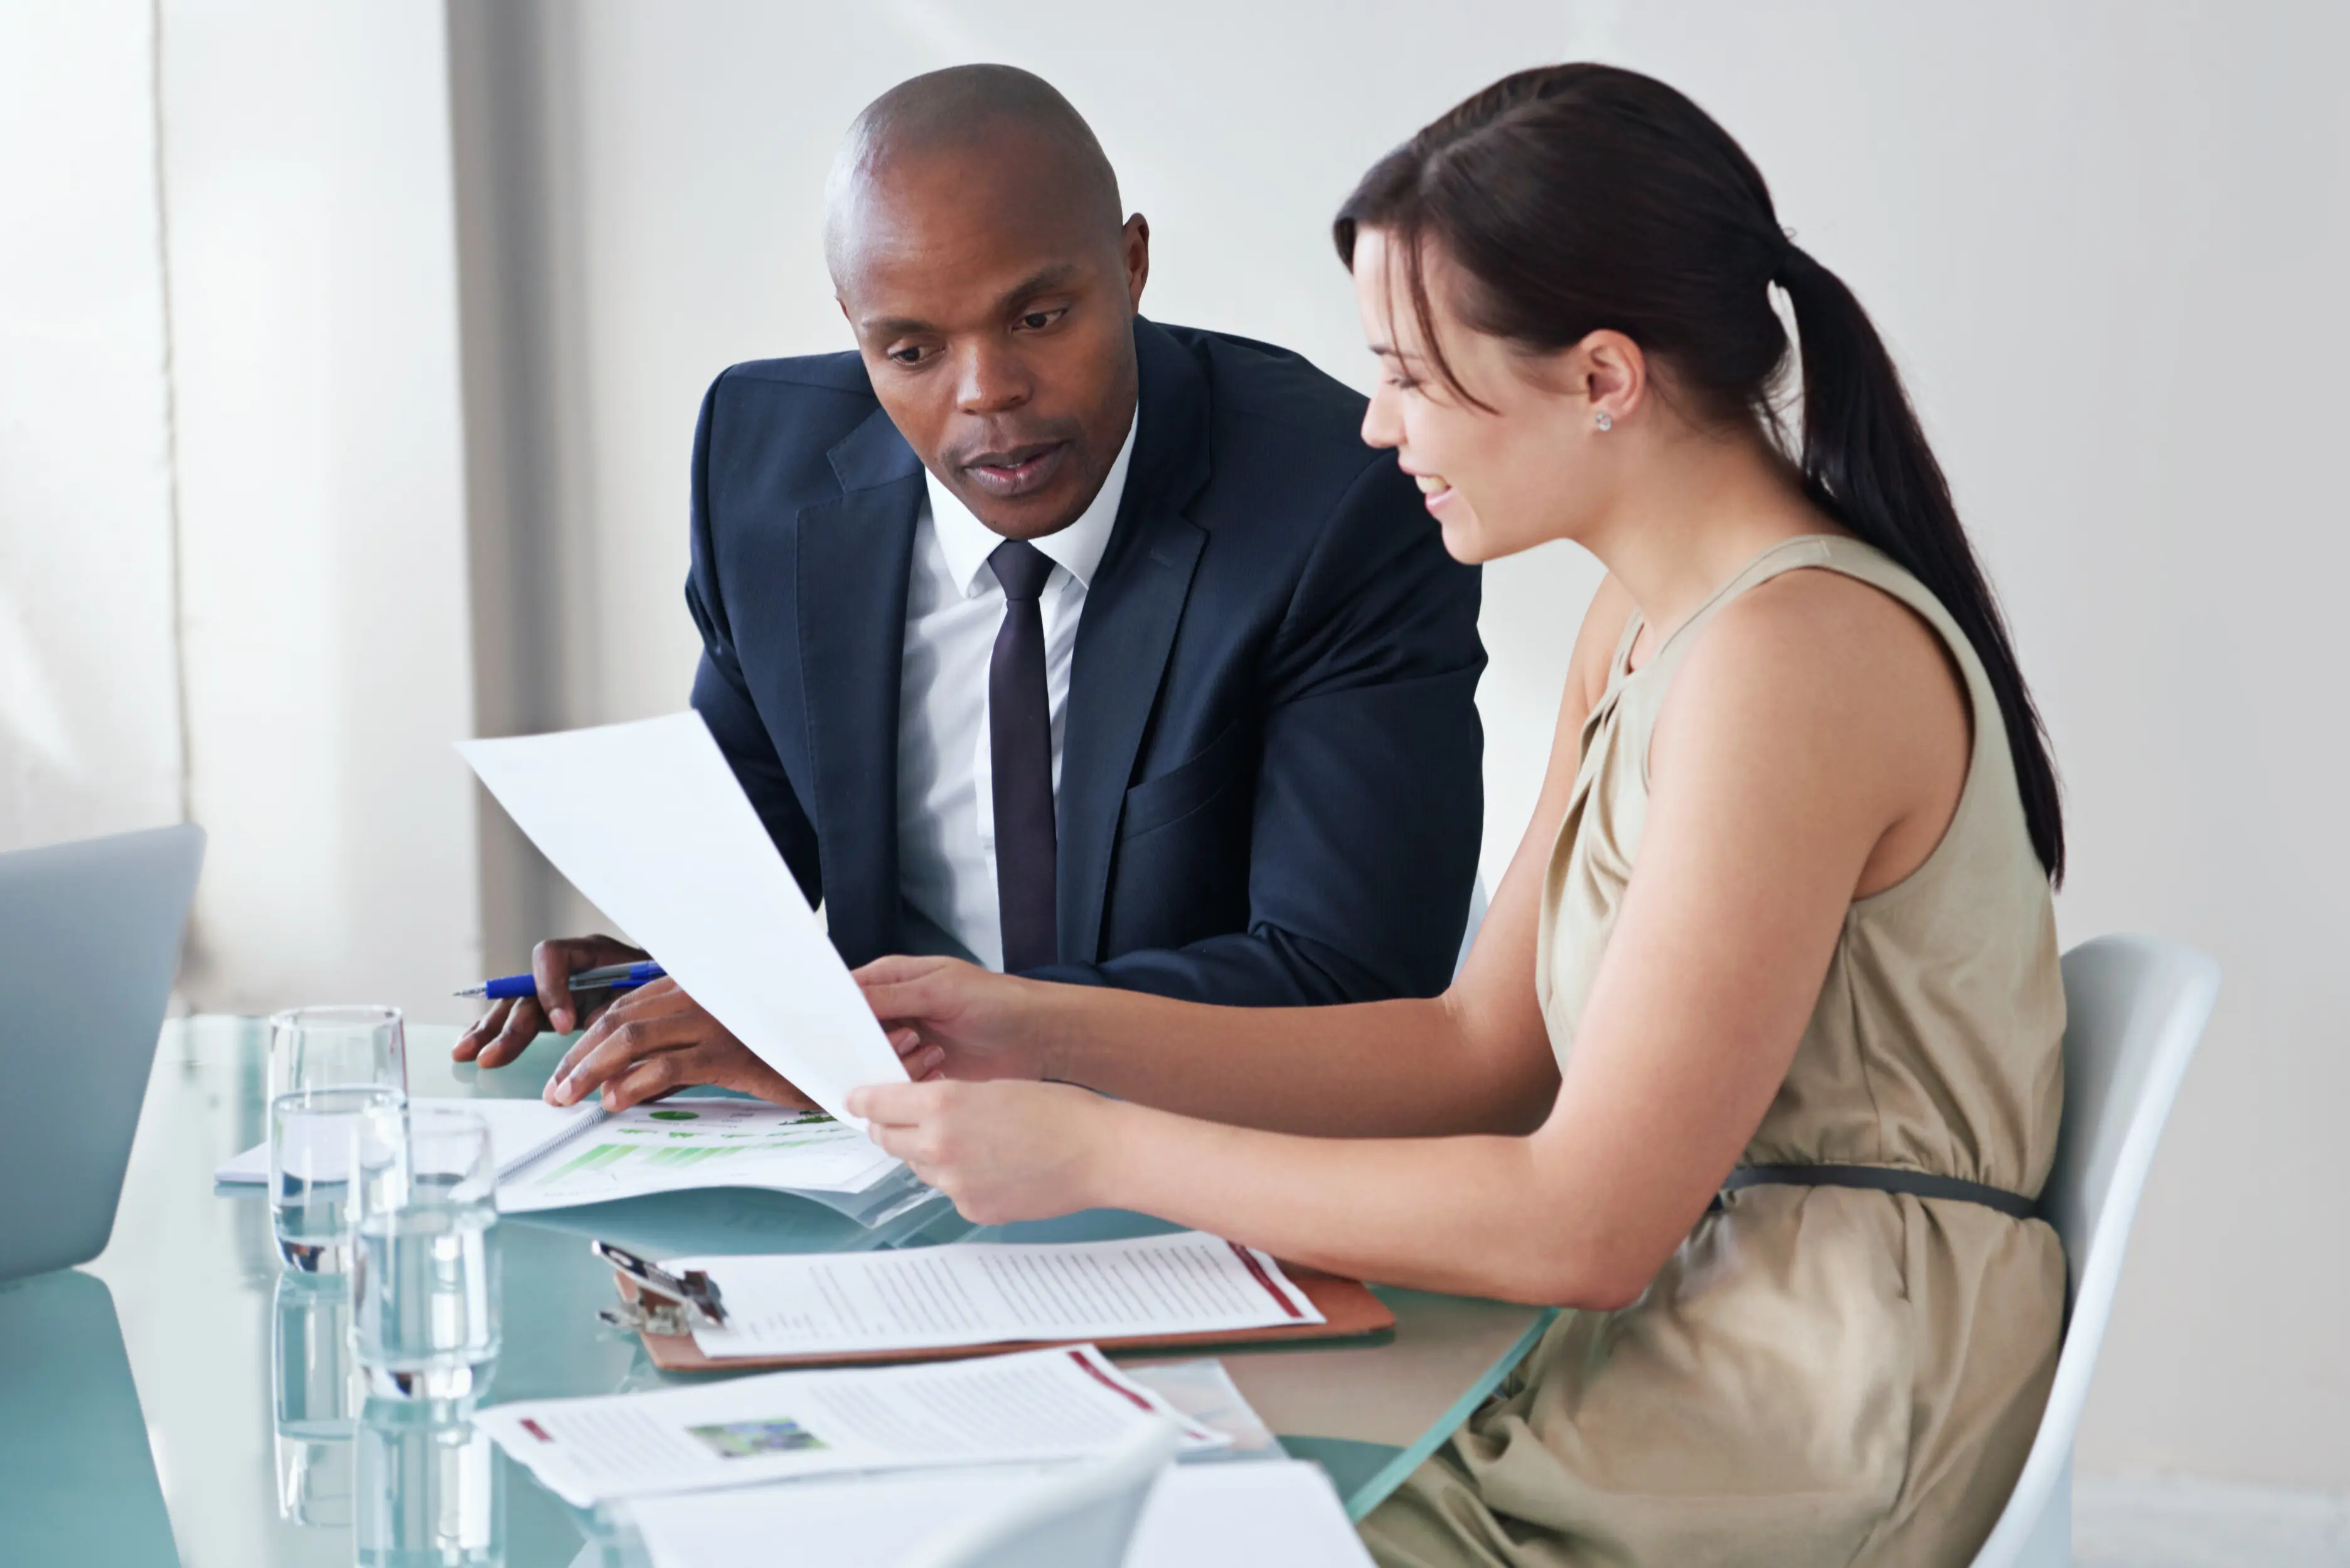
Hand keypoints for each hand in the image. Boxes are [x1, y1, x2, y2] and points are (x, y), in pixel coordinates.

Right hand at [454, 934, 645, 1067]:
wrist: (673, 991)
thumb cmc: (664, 987)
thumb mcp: (647, 991)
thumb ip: (619, 1005)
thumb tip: (592, 1025)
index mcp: (592, 952)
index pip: (554, 956)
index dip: (552, 989)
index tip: (564, 1026)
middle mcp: (567, 968)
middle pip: (527, 988)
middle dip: (509, 1024)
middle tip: (493, 1055)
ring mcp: (556, 989)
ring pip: (515, 1006)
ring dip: (489, 1031)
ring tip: (465, 1054)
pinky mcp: (551, 1010)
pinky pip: (519, 1020)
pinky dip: (496, 1035)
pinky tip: (471, 1049)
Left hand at [543, 976, 932, 1111]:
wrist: (844, 1044)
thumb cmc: (790, 1047)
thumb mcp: (735, 1042)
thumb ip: (687, 1050)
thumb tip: (636, 1079)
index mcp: (701, 985)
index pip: (628, 1004)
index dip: (590, 1036)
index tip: (567, 1065)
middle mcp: (704, 995)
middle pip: (621, 1019)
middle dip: (578, 1056)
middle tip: (556, 1089)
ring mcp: (717, 1020)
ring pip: (633, 1038)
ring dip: (590, 1070)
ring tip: (568, 1098)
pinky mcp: (731, 1051)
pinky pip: (668, 1065)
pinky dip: (633, 1083)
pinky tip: (614, 1102)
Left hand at [847, 1079, 1116, 1224]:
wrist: (1099, 1153)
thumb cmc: (1057, 1110)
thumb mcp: (992, 1086)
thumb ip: (944, 1099)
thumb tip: (912, 1111)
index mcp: (942, 1105)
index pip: (876, 1105)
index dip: (863, 1100)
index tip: (856, 1100)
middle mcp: (939, 1147)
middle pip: (887, 1139)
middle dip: (892, 1127)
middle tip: (908, 1117)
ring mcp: (953, 1184)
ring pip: (919, 1165)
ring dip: (930, 1153)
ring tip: (974, 1140)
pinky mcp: (972, 1209)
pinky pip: (950, 1190)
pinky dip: (961, 1178)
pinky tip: (995, 1166)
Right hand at [854, 955, 1052, 1082]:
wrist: (1036, 1038)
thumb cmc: (997, 1001)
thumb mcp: (940, 990)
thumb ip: (891, 996)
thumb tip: (847, 997)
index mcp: (894, 980)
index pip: (848, 994)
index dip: (839, 1011)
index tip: (840, 1028)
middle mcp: (896, 1012)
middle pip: (856, 1033)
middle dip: (874, 1042)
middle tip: (905, 1039)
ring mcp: (908, 1043)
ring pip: (874, 1061)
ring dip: (899, 1062)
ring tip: (932, 1053)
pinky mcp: (920, 1071)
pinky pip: (897, 1084)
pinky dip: (913, 1081)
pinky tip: (939, 1069)